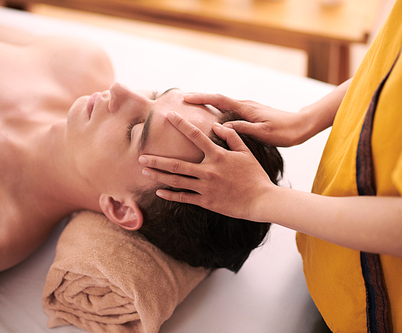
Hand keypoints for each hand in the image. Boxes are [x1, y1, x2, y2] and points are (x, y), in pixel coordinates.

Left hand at [139, 111, 275, 220]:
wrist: (261, 200)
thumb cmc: (255, 175)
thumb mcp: (246, 153)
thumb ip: (232, 137)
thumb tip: (218, 125)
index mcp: (218, 156)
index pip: (196, 136)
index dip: (181, 124)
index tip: (168, 116)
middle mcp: (208, 171)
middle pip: (176, 164)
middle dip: (156, 160)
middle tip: (140, 156)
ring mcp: (205, 187)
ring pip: (176, 181)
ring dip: (159, 176)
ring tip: (145, 171)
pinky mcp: (206, 202)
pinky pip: (184, 198)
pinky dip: (170, 195)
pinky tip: (159, 191)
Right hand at [184, 93, 307, 146]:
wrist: (301, 126)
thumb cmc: (284, 131)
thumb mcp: (264, 133)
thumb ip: (243, 129)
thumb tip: (222, 127)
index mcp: (246, 109)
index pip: (220, 100)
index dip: (202, 98)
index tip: (186, 98)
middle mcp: (245, 106)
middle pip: (218, 99)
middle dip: (200, 98)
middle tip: (182, 100)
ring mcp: (248, 110)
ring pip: (223, 105)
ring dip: (208, 105)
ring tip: (191, 109)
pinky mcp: (251, 115)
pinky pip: (229, 111)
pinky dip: (217, 111)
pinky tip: (212, 120)